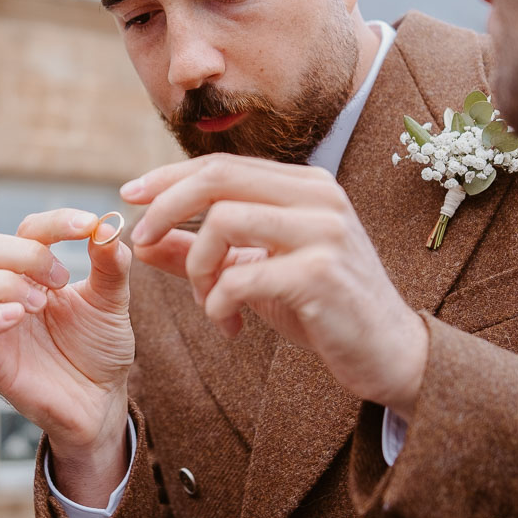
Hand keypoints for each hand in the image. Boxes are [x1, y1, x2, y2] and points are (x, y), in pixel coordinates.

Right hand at [0, 208, 134, 502]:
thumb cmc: (98, 348)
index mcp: (31, 270)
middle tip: (61, 280)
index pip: (28, 229)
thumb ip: (111, 264)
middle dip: (24, 254)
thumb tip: (106, 226)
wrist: (102, 400)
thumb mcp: (112, 301)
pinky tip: (18, 317)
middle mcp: (1, 291)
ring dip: (0, 283)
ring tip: (40, 304)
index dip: (56, 223)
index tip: (89, 227)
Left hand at [124, 154, 429, 413]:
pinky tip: (228, 326)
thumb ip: (202, 253)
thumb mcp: (256, 273)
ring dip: (197, 268)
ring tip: (208, 303)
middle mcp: (318, 196)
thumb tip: (142, 241)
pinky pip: (241, 277)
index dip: (167, 178)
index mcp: (304, 186)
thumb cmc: (320, 309)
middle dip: (165, 208)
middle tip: (141, 242)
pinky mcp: (321, 273)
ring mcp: (323, 231)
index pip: (221, 165)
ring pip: (224, 222)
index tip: (128, 198)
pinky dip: (218, 302)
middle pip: (217, 178)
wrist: (389, 353)